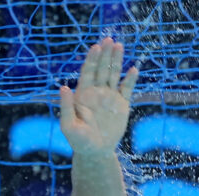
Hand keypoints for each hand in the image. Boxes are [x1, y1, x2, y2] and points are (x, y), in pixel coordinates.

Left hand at [59, 38, 138, 155]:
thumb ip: (66, 107)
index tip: (96, 47)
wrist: (95, 153)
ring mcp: (109, 98)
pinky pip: (127, 89)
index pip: (88, 73)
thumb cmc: (79, 141)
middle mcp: (96, 93)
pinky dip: (130, 79)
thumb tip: (64, 87)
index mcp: (83, 95)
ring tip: (119, 46)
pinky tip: (134, 69)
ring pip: (114, 75)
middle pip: (101, 69)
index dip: (92, 60)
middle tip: (109, 40)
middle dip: (105, 55)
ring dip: (116, 61)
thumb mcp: (69, 126)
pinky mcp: (121, 105)